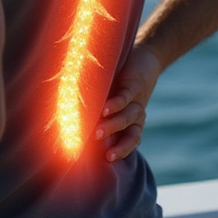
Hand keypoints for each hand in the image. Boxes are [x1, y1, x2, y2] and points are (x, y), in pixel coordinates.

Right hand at [94, 45, 160, 162]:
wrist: (146, 58)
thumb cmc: (121, 83)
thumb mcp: (111, 101)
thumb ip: (99, 115)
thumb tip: (72, 130)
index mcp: (132, 122)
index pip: (131, 141)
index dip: (122, 151)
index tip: (107, 159)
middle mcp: (136, 114)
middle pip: (131, 134)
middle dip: (119, 145)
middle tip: (105, 154)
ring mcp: (136, 100)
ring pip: (128, 117)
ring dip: (113, 125)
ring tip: (97, 132)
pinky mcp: (134, 85)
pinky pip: (125, 97)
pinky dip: (115, 104)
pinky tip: (104, 109)